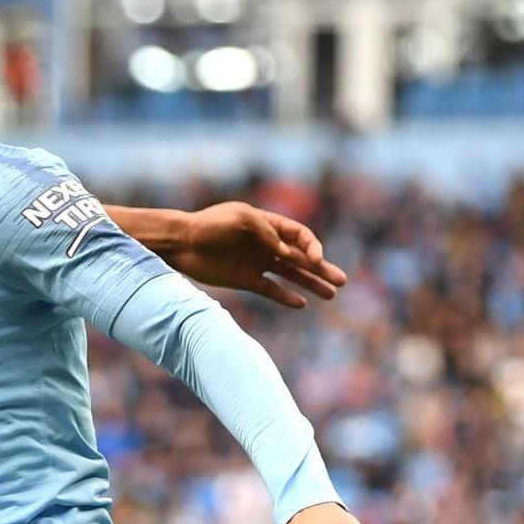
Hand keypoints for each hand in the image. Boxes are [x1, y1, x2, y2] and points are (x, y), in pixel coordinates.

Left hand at [167, 202, 344, 307]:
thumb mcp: (239, 219)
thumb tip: (285, 252)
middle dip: (322, 269)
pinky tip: (301, 304)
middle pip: (302, 258)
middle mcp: (267, 244)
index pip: (300, 236)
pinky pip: (271, 290)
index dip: (312, 247)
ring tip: (331, 295)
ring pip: (291, 275)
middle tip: (342, 281)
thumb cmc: (209, 225)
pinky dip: (285, 297)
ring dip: (311, 284)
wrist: (181, 243)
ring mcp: (257, 262)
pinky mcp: (245, 279)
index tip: (315, 261)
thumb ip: (265, 232)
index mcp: (268, 224)